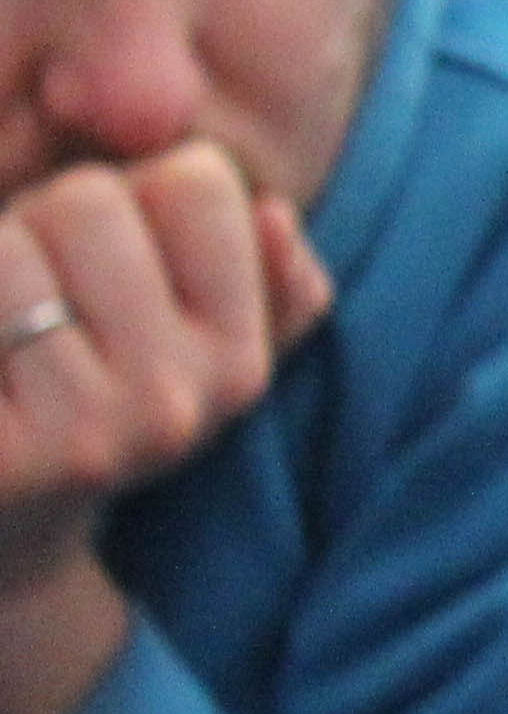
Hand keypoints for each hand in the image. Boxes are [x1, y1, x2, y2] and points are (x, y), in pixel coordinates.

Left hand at [0, 140, 329, 510]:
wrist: (6, 532)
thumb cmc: (92, 400)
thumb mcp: (201, 346)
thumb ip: (268, 279)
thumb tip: (274, 216)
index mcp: (238, 361)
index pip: (197, 180)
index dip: (137, 193)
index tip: (113, 260)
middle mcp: (172, 403)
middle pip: (88, 200)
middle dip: (40, 221)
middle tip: (32, 294)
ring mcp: (79, 437)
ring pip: (7, 248)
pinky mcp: (0, 463)